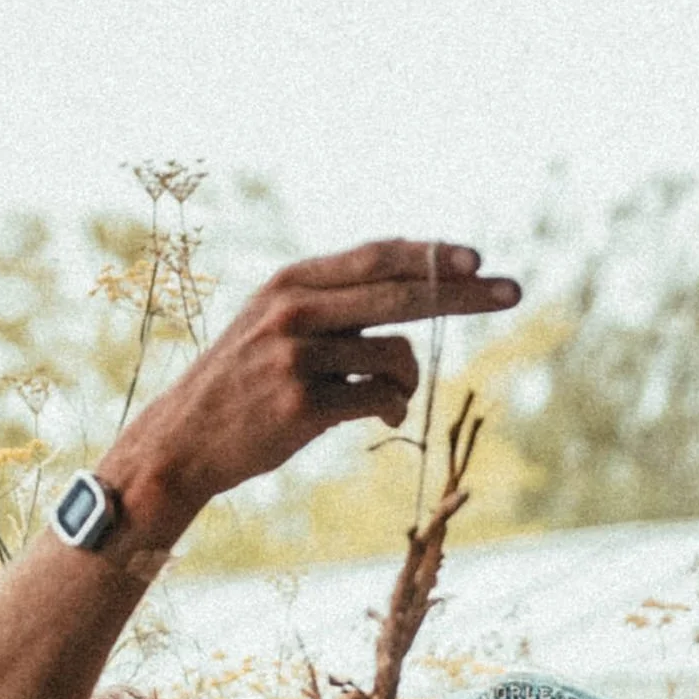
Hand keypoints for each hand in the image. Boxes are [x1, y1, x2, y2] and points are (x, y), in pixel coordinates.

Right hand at [99, 240, 519, 549]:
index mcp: (290, 282)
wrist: (184, 442)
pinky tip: (381, 418)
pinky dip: (393, 409)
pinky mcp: (302, 404)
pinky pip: (381, 399)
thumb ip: (333, 304)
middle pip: (400, 293)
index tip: (479, 261)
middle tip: (514, 293)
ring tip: (390, 395)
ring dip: (409, 379)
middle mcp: (294, 309)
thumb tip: (412, 290)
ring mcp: (297, 356)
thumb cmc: (241, 385)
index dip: (432, 257)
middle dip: (465, 294)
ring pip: (396, 353)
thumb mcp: (274, 324)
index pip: (376, 257)